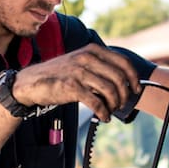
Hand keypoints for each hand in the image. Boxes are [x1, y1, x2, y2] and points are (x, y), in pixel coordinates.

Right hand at [12, 44, 140, 121]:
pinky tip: (103, 117)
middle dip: (125, 95)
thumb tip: (122, 80)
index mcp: (92, 50)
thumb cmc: (59, 75)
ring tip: (110, 110)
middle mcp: (87, 58)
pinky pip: (96, 102)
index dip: (134, 77)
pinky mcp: (71, 87)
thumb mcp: (80, 62)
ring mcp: (79, 72)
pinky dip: (104, 112)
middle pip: (119, 78)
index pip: (123, 62)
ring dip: (115, 104)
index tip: (136, 89)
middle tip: (121, 104)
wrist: (31, 82)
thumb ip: (98, 66)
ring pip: (110, 90)